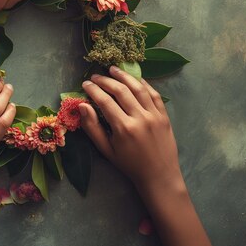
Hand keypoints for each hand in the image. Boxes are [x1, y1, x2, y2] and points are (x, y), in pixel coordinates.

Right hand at [79, 66, 183, 189]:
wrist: (159, 175)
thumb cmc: (129, 164)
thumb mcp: (106, 150)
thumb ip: (92, 127)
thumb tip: (81, 106)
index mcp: (123, 128)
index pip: (105, 101)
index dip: (93, 90)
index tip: (86, 84)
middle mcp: (140, 118)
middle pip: (120, 90)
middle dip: (106, 80)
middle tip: (96, 76)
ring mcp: (154, 115)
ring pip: (138, 88)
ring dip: (124, 76)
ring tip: (113, 69)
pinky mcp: (164, 115)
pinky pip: (153, 94)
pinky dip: (143, 83)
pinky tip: (133, 79)